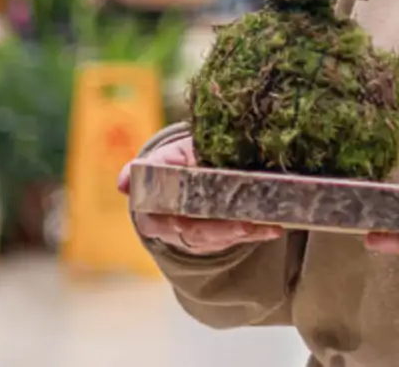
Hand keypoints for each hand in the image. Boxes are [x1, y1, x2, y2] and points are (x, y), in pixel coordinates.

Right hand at [118, 135, 282, 255]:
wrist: (191, 170)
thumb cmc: (177, 162)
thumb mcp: (165, 159)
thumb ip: (149, 168)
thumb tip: (123, 182)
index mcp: (153, 211)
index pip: (163, 222)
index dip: (176, 224)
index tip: (190, 221)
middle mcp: (175, 229)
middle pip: (198, 234)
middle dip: (223, 231)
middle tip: (245, 225)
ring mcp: (199, 235)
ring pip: (222, 239)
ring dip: (246, 234)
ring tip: (268, 225)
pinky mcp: (221, 236)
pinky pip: (239, 238)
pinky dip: (258, 234)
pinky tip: (275, 228)